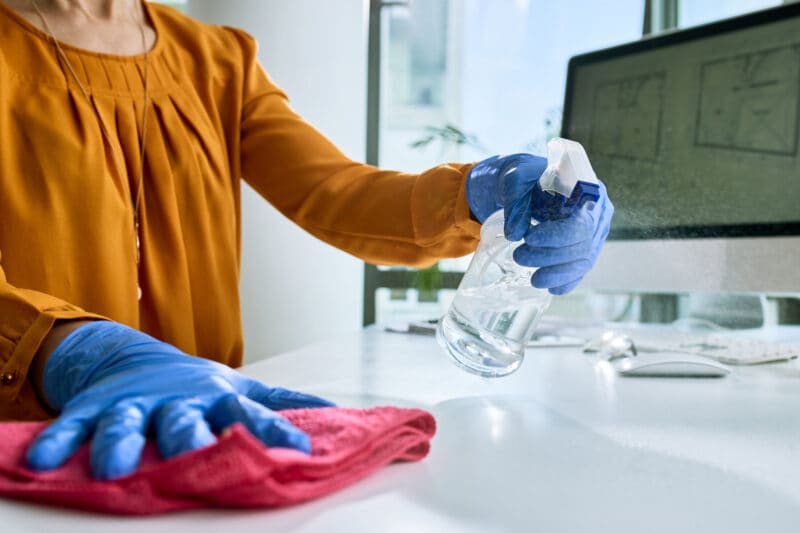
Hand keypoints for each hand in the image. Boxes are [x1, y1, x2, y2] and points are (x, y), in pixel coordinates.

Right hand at [26, 321, 333, 479]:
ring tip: (115, 467)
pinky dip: (60, 439)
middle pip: (186, 420)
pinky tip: (41, 461)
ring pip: (129, 422)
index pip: (251, 415)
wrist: (141, 361)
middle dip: (191, 438)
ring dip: (122, 442)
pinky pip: (75, 423)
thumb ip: (278, 406)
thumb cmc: (200, 388)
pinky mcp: (97, 405)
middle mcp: (180, 401)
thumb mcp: (241, 392)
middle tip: (196, 456)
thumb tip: (329, 412)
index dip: (274, 431)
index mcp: (219, 399)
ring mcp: (137, 402)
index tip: (300, 448)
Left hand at [466, 153, 613, 293]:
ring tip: (533, 279)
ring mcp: (596, 231)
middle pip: (582, 244)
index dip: (557, 236)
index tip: (528, 238)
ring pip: (583, 260)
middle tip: (519, 257)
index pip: (581, 220)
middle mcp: (599, 211)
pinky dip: (567, 281)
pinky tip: (552, 289)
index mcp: (589, 188)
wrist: (533, 182)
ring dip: (557, 274)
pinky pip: (581, 268)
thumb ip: (515, 202)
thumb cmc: (528, 176)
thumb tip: (513, 234)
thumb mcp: (517, 179)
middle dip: (550, 257)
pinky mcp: (587, 246)